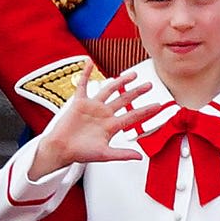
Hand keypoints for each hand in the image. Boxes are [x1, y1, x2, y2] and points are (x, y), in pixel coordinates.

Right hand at [28, 74, 164, 178]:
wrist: (61, 149)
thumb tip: (140, 157)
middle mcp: (104, 114)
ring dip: (120, 81)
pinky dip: (85, 73)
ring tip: (132, 74)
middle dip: (137, 92)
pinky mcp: (79, 102)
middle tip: (149, 85)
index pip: (133, 116)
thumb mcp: (104, 155)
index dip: (146, 111)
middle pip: (124, 100)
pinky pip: (83, 84)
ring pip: (109, 90)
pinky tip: (89, 62)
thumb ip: (122, 154)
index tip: (158, 105)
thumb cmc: (80, 153)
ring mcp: (92, 107)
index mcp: (111, 126)